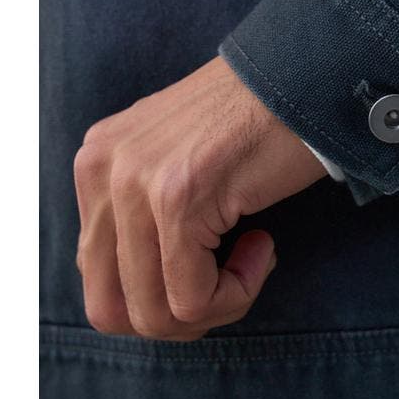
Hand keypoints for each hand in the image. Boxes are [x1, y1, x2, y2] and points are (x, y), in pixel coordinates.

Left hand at [73, 56, 326, 339]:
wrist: (304, 80)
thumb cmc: (254, 125)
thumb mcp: (174, 162)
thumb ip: (140, 214)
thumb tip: (135, 294)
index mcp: (94, 164)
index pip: (96, 279)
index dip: (157, 299)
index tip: (210, 267)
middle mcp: (101, 171)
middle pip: (111, 309)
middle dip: (177, 319)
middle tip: (227, 286)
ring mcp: (135, 184)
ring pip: (154, 314)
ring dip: (215, 306)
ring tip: (252, 257)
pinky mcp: (177, 199)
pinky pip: (195, 299)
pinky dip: (238, 292)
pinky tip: (263, 244)